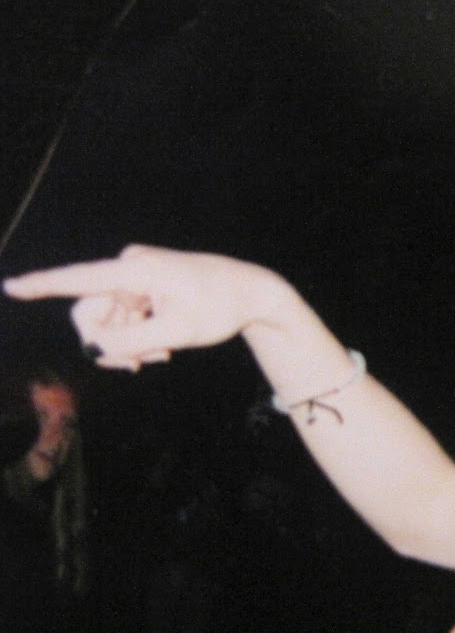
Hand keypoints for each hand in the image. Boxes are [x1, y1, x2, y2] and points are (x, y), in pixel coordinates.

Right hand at [4, 244, 290, 370]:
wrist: (252, 294)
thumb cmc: (220, 309)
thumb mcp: (177, 333)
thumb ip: (131, 342)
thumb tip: (94, 348)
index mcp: (137, 270)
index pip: (81, 279)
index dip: (43, 286)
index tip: (10, 286)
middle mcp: (130, 266)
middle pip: (91, 313)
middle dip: (110, 343)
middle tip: (139, 366)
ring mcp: (136, 275)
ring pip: (108, 320)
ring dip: (128, 344)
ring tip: (161, 355)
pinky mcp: (144, 285)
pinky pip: (124, 316)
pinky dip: (138, 335)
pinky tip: (162, 346)